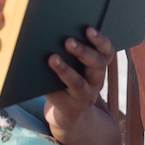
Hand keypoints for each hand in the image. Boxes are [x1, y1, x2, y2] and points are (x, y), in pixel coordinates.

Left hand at [43, 28, 117, 144]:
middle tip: (68, 41)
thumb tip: (52, 28)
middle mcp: (96, 81)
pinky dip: (50, 87)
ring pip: (78, 83)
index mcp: (98, 66)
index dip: (101, 40)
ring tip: (52, 58)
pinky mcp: (70, 109)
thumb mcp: (75, 66)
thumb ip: (69, 51)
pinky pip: (61, 98)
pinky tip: (37, 77)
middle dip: (83, 51)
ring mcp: (84, 97)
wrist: (68, 116)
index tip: (89, 29)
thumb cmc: (67, 81)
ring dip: (65, 70)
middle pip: (97, 64)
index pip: (107, 51)